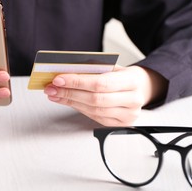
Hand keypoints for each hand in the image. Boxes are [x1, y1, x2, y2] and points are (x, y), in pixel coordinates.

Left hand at [44, 65, 167, 125]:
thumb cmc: (121, 75)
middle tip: (51, 88)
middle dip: (69, 93)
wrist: (140, 87)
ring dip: (70, 101)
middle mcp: (133, 100)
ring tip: (54, 94)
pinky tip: (66, 100)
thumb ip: (91, 69)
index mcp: (131, 81)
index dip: (77, 82)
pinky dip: (78, 108)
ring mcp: (127, 115)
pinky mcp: (119, 124)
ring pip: (93, 110)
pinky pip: (94, 117)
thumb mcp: (110, 67)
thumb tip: (63, 74)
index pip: (100, 83)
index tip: (58, 79)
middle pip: (95, 99)